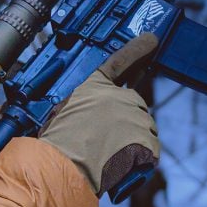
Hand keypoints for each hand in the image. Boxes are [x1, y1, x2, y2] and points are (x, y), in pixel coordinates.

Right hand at [39, 34, 160, 199]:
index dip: (137, 50)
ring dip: (132, 142)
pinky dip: (139, 161)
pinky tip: (120, 166)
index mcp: (96, 85)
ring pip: (142, 130)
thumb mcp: (59, 111)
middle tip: (104, 141)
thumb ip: (77, 105)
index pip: (121, 61)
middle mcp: (120, 96)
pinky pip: (149, 152)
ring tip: (107, 156)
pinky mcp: (147, 141)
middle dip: (125, 120)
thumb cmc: (54, 141)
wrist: (62, 167)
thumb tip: (66, 112)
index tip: (152, 39)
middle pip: (134, 105)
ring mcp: (136, 118)